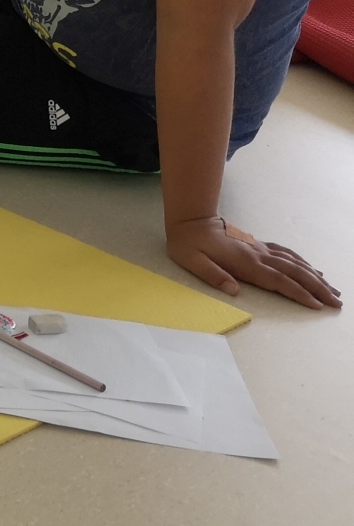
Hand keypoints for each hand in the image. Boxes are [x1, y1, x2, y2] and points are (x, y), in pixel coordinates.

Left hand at [166, 216, 341, 308]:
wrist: (190, 219)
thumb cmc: (188, 244)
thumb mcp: (192, 261)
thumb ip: (213, 276)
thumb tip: (234, 291)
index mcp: (245, 263)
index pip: (279, 281)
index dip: (299, 293)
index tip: (317, 305)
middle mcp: (258, 255)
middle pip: (294, 272)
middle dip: (317, 288)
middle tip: (337, 302)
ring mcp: (260, 248)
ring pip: (294, 262)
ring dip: (315, 276)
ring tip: (333, 289)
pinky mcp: (258, 244)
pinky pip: (286, 253)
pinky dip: (302, 262)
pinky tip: (312, 269)